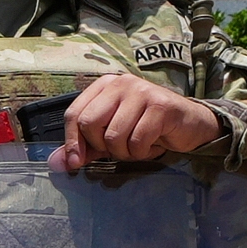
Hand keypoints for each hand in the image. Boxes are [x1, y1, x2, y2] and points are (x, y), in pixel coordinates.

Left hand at [54, 72, 223, 172]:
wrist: (190, 125)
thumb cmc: (147, 129)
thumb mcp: (111, 137)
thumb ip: (84, 148)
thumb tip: (56, 164)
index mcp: (105, 86)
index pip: (74, 113)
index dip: (72, 142)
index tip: (76, 163)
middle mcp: (121, 83)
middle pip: (90, 123)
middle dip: (102, 147)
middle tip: (119, 149)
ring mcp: (141, 91)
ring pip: (114, 136)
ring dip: (126, 153)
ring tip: (139, 146)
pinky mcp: (160, 106)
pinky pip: (137, 141)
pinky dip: (143, 152)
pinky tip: (154, 144)